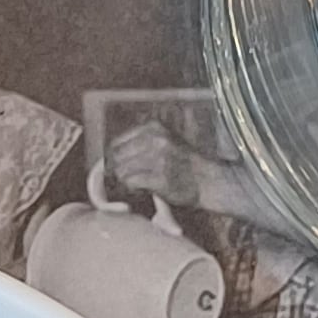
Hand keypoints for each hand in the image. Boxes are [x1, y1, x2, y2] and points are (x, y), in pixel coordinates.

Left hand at [107, 123, 256, 219]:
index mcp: (153, 127)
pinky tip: (144, 190)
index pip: (116, 143)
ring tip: (139, 185)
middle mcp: (154, 139)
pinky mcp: (160, 176)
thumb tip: (107, 158)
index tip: (121, 169)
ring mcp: (158, 157)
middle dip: (118, 171)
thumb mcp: (164, 141)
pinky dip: (133, 189)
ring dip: (126, 182)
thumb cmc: (184, 164)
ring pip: (121, 171)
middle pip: (116, 157)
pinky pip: (131, 183)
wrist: (209, 180)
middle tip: (129, 180)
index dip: (115, 159)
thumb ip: (139, 144)